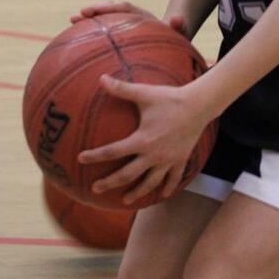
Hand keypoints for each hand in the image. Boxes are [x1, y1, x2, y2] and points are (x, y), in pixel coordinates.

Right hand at [70, 0, 186, 34]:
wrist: (175, 39)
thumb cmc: (176, 38)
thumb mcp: (181, 32)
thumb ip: (180, 25)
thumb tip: (178, 18)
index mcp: (142, 16)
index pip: (125, 8)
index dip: (111, 7)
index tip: (97, 10)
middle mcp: (131, 17)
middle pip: (111, 9)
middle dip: (95, 10)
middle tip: (79, 13)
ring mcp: (125, 26)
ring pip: (105, 19)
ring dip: (89, 19)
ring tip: (71, 20)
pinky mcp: (121, 35)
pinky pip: (104, 32)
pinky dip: (91, 34)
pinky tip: (76, 42)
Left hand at [78, 75, 208, 205]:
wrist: (198, 106)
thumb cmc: (169, 98)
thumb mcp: (144, 93)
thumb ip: (121, 89)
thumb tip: (101, 78)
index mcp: (142, 140)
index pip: (113, 151)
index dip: (95, 156)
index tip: (80, 159)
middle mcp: (153, 155)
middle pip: (127, 174)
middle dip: (110, 182)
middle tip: (95, 188)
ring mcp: (167, 161)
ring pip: (149, 183)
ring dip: (137, 193)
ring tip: (125, 201)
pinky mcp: (180, 161)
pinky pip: (173, 180)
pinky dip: (167, 189)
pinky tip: (161, 196)